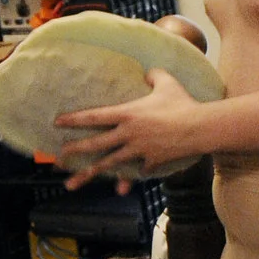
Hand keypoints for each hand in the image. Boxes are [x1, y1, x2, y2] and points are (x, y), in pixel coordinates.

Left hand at [53, 68, 213, 191]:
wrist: (200, 128)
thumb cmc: (183, 103)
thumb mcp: (167, 83)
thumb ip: (154, 75)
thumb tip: (149, 72)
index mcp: (127, 114)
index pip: (94, 116)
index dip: (74, 119)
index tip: (58, 122)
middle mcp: (128, 134)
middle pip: (95, 144)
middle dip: (73, 151)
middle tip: (57, 158)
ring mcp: (139, 150)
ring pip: (109, 164)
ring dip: (89, 175)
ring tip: (71, 184)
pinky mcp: (152, 162)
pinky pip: (138, 171)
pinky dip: (131, 177)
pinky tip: (123, 186)